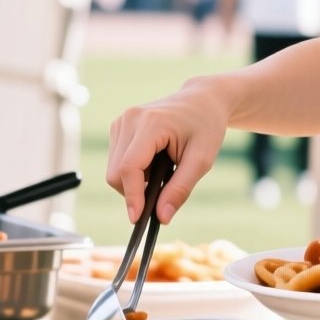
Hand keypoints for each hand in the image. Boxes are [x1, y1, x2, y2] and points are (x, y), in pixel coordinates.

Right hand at [106, 77, 233, 223]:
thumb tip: (161, 218)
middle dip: (135, 191)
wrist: (202, 100)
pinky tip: (155, 163)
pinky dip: (133, 172)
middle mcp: (129, 119)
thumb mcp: (202, 160)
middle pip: (116, 173)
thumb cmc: (206, 126)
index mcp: (151, 123)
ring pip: (114, 170)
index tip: (137, 219)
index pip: (129, 167)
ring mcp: (121, 122)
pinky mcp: (118, 127)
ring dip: (135, 181)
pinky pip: (117, 161)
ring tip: (164, 171)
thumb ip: (181, 189)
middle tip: (164, 193)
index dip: (132, 196)